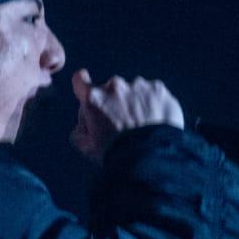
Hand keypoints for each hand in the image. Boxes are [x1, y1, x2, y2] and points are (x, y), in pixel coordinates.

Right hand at [69, 68, 184, 160]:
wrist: (149, 158)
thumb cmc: (117, 155)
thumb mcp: (88, 148)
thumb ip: (80, 133)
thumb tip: (82, 128)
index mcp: (94, 98)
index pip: (80, 80)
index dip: (82, 84)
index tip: (87, 86)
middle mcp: (114, 86)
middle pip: (111, 90)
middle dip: (115, 104)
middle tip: (124, 126)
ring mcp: (138, 86)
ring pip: (134, 91)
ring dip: (136, 104)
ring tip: (144, 128)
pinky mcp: (158, 90)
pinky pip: (154, 94)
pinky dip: (154, 105)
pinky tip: (157, 123)